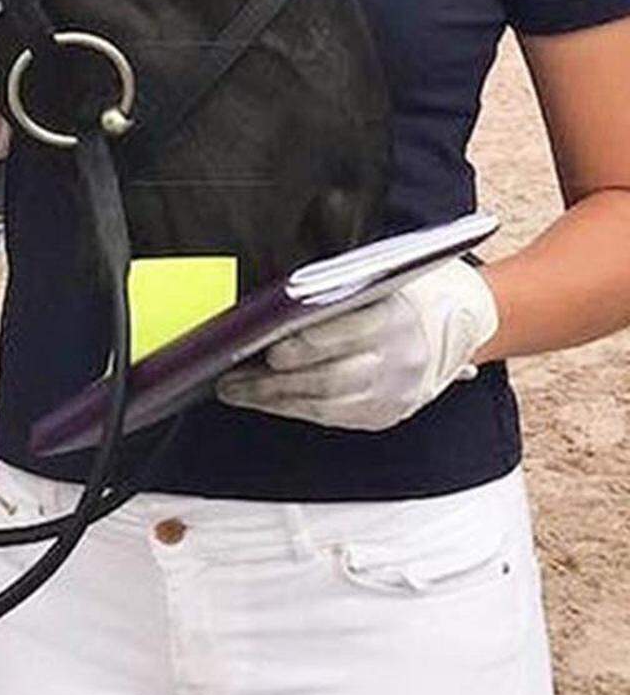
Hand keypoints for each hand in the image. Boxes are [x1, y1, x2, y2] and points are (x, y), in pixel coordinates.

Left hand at [214, 258, 498, 431]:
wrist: (462, 320)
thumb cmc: (407, 290)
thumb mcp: (383, 277)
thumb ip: (340, 288)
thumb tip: (281, 300)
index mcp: (397, 319)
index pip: (346, 335)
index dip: (306, 344)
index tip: (268, 345)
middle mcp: (399, 360)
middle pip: (329, 377)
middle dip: (275, 381)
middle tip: (233, 376)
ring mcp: (394, 393)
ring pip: (325, 403)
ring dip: (275, 399)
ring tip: (236, 390)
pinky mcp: (386, 414)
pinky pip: (333, 417)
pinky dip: (295, 410)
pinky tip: (267, 401)